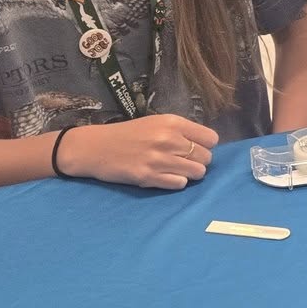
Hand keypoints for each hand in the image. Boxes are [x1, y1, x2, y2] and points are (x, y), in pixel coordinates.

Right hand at [61, 114, 217, 189]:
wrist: (95, 147)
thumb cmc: (127, 134)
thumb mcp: (156, 123)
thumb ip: (180, 131)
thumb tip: (206, 145)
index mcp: (172, 122)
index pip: (211, 138)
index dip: (205, 145)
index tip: (195, 148)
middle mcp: (169, 139)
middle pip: (206, 157)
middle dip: (198, 161)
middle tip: (183, 161)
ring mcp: (159, 159)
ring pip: (197, 172)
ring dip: (189, 173)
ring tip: (174, 170)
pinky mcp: (149, 177)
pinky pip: (180, 184)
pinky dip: (176, 182)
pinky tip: (164, 177)